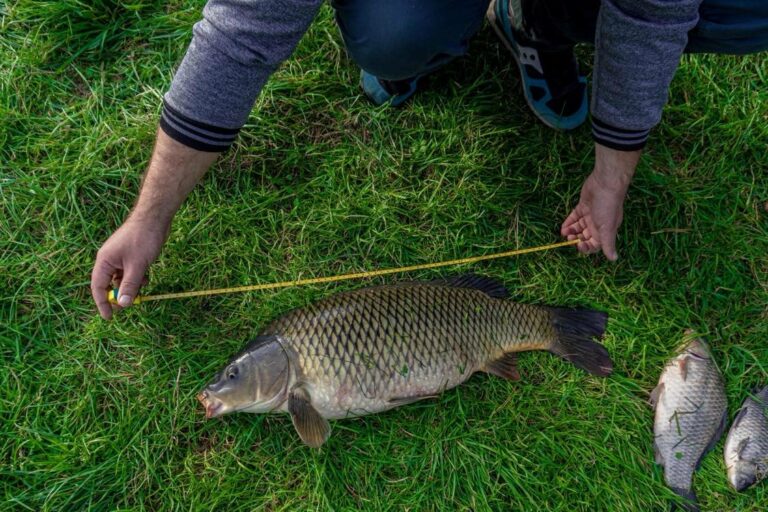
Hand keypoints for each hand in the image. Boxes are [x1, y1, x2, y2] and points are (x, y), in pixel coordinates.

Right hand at [90, 218, 168, 318]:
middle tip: (130, 305)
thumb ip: (130, 285)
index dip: (102, 303)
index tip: (109, 317)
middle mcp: (109, 259)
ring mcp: (120, 257)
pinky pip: (130, 272)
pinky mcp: (130, 255)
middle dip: (119, 295)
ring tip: (143, 286)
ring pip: (122, 279)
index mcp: (104, 261)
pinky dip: (137, 278)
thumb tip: (123, 304)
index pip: (98, 287)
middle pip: (109, 284)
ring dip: (131, 286)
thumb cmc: (144, 239)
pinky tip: (147, 277)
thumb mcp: (138, 266)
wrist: (155, 218)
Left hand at [561, 144, 639, 260]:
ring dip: (571, 232)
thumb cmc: (607, 207)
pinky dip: (569, 223)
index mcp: (605, 231)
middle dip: (576, 239)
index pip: (594, 245)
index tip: (578, 245)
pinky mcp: (583, 206)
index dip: (586, 247)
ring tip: (563, 233)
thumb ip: (608, 243)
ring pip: (579, 227)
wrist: (605, 183)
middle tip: (569, 238)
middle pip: (585, 237)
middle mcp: (598, 225)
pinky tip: (563, 227)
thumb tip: (614, 259)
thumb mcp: (608, 228)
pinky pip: (575, 217)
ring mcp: (590, 215)